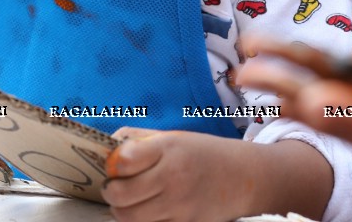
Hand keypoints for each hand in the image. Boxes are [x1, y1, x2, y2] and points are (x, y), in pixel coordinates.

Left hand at [101, 127, 330, 221]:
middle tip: (113, 187)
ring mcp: (179, 205)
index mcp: (167, 149)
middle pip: (120, 195)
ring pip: (130, 217)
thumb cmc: (203, 153)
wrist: (244, 177)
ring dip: (122, 210)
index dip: (112, 164)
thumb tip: (107, 148)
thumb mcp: (172, 137)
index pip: (123, 160)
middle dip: (110, 192)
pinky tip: (146, 208)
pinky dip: (142, 220)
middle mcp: (172, 178)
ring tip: (127, 200)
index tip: (114, 165)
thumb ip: (138, 139)